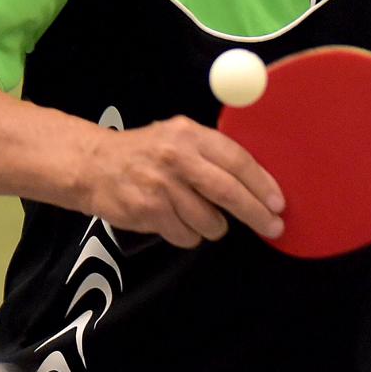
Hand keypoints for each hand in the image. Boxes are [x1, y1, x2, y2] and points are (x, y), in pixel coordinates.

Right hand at [78, 118, 283, 248]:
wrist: (93, 164)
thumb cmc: (144, 153)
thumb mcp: (177, 138)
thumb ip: (211, 153)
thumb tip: (257, 182)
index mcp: (189, 135)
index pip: (236, 159)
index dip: (261, 184)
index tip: (278, 202)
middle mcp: (175, 158)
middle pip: (228, 192)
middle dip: (256, 214)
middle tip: (272, 227)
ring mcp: (160, 186)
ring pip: (209, 222)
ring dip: (213, 226)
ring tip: (198, 214)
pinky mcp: (148, 212)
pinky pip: (186, 236)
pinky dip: (187, 234)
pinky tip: (174, 219)